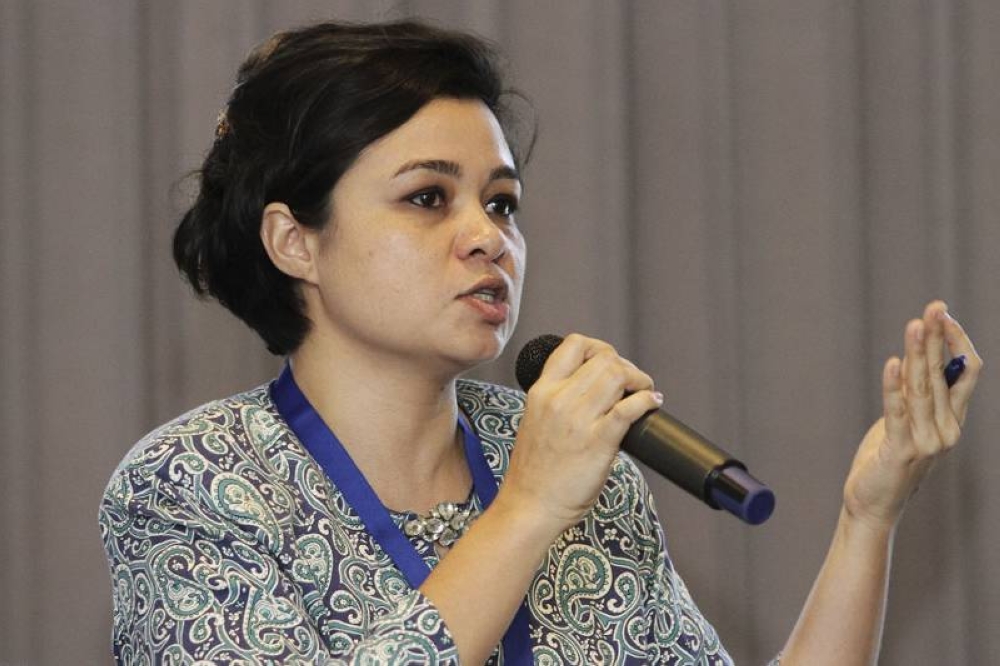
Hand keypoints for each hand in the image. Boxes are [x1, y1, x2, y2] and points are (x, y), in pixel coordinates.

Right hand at [500, 334, 661, 530]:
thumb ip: (559, 400)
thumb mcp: (536, 420)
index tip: (610, 364)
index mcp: (541, 391)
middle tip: (634, 383)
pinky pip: (629, 409)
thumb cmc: (535, 471)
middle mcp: (558, 399)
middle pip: (604, 358)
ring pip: (618, 376)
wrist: (530, 506)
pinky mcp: (597, 442)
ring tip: (644, 393)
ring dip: (639, 380)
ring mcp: (578, 420)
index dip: (600, 348)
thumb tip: (596, 390)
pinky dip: (647, 401)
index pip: (574, 345)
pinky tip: (653, 404)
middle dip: (626, 366)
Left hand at [843, 301, 981, 531]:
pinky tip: (892, 363)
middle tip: (934, 308)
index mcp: (953, 419)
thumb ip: (917, 393)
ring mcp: (927, 441)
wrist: (874, 503)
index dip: (957, 342)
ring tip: (914, 326)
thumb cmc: (889, 458)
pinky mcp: (900, 449)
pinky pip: (897, 412)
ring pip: (922, 388)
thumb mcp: (908, 420)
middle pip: (943, 374)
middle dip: (937, 338)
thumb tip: (920, 355)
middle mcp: (947, 429)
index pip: (966, 372)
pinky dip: (894, 386)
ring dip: (917, 354)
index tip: (943, 315)